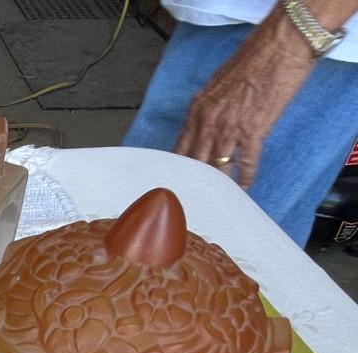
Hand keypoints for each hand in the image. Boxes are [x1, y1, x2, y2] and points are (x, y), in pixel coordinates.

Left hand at [175, 10, 317, 187]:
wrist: (282, 44)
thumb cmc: (253, 58)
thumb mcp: (217, 84)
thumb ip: (208, 109)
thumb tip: (205, 128)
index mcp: (197, 110)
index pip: (179, 150)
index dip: (177, 171)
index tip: (176, 185)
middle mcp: (208, 122)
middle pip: (195, 164)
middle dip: (194, 185)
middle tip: (193, 202)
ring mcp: (230, 129)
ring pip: (218, 169)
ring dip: (220, 186)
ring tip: (219, 200)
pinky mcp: (254, 131)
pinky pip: (246, 164)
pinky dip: (246, 178)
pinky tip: (245, 187)